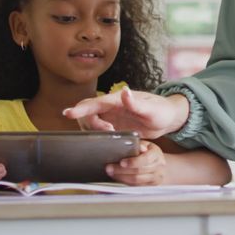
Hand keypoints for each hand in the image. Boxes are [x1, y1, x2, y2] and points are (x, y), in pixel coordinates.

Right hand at [63, 87, 187, 138]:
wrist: (168, 119)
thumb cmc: (162, 110)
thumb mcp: (152, 109)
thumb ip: (137, 103)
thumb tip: (124, 91)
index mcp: (117, 100)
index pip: (94, 103)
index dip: (79, 108)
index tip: (67, 113)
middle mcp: (111, 108)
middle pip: (87, 113)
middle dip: (90, 124)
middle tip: (109, 132)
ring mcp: (111, 118)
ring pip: (90, 124)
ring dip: (95, 132)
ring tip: (114, 136)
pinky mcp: (113, 127)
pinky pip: (98, 133)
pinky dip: (99, 138)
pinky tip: (110, 143)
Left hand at [106, 140, 165, 185]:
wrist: (159, 166)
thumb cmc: (149, 153)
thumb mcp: (146, 145)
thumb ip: (140, 145)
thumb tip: (139, 147)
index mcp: (156, 155)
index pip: (145, 159)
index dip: (133, 162)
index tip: (121, 162)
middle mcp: (158, 167)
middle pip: (139, 171)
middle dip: (122, 170)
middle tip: (109, 168)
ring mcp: (155, 178)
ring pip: (136, 181)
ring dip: (121, 178)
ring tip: (111, 173)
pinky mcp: (150, 187)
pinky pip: (136, 187)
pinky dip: (125, 184)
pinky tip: (117, 179)